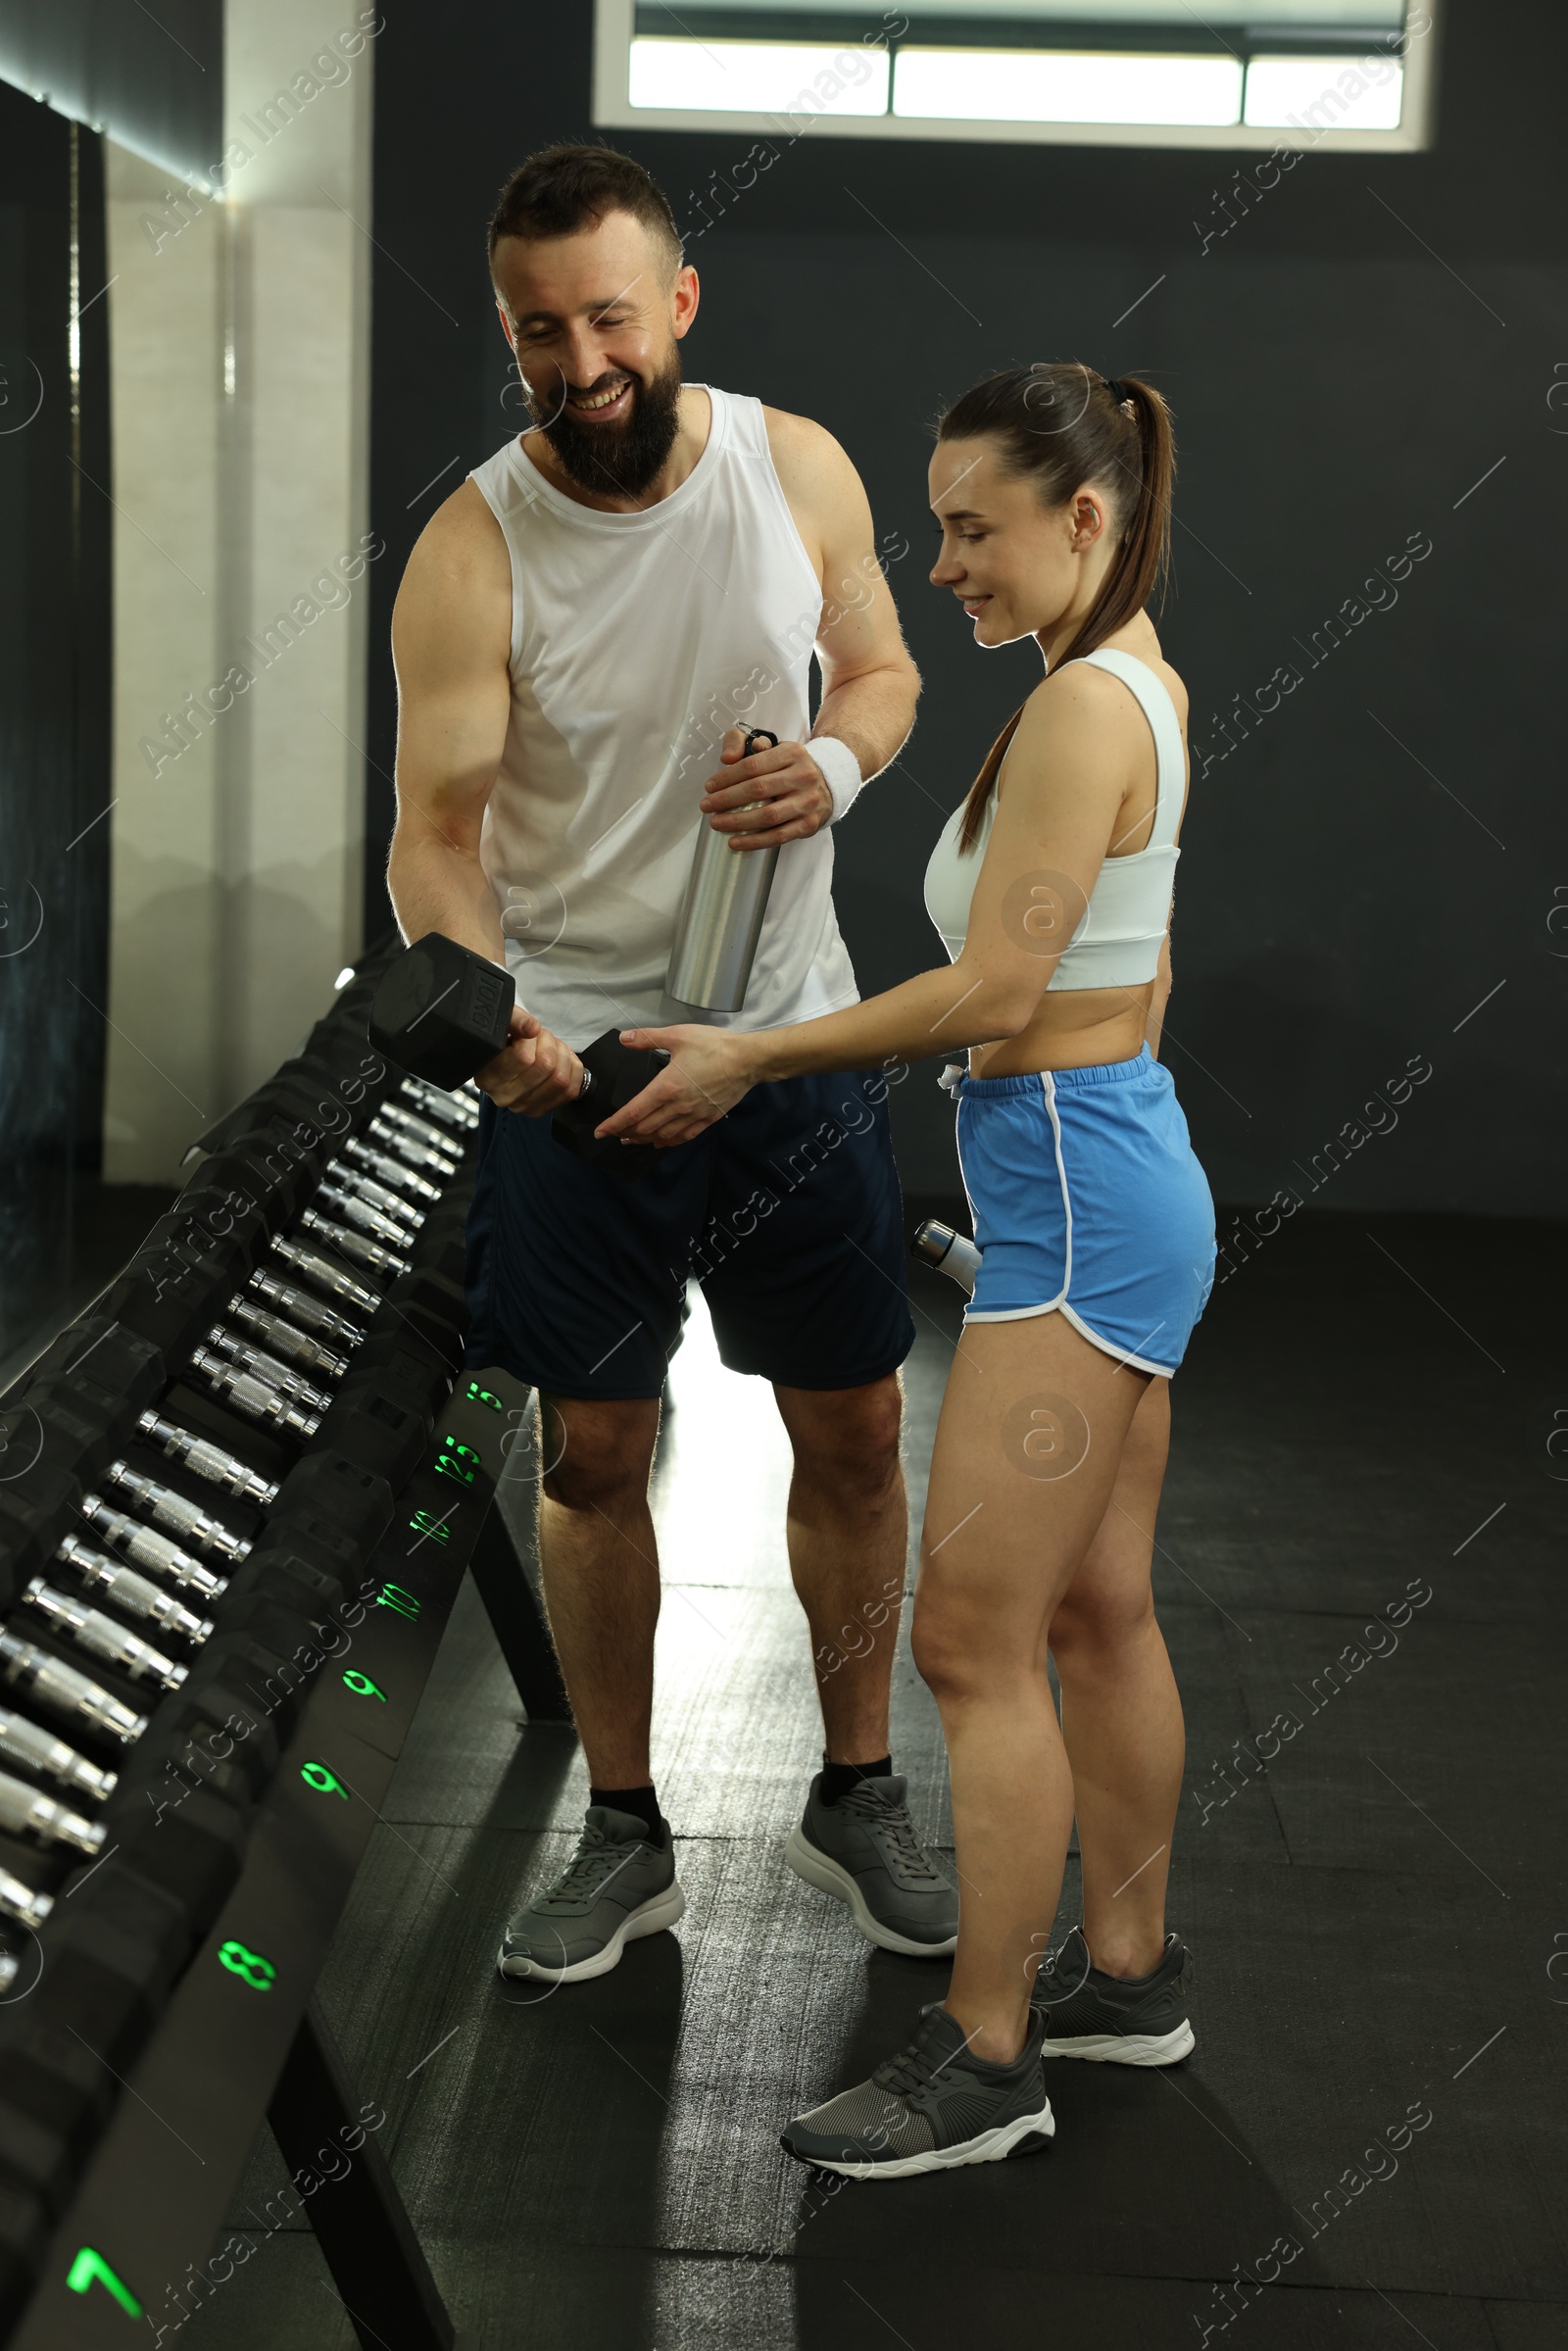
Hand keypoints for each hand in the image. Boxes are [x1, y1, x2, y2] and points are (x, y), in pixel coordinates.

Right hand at [474, 1005, 583, 1114]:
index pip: (524, 1057)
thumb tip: (532, 1028)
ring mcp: (524, 1106)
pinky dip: (572, 1070)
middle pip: (546, 1066)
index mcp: (488, 1076)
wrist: (501, 1061)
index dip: (533, 1038)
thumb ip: (514, 1019)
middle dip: (550, 1043)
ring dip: (563, 1055)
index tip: (528, 1031)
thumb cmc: (501, 1041)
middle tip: (542, 1036)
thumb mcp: (502, 1023)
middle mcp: (504, 1096)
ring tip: (552, 1047)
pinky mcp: (542, 1109)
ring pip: (560, 1078)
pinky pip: (571, 1090)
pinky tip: (561, 1060)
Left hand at [593, 1024, 759, 1147]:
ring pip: (662, 1135)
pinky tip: (662, 1142)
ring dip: (644, 1139)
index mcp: (666, 1087)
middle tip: (614, 1134)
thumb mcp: (678, 1035)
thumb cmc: (714, 1046)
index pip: (633, 1112)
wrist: (748, 1060)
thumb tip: (624, 1038)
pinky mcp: (708, 1118)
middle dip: (625, 1133)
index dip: (614, 1124)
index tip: (601, 1132)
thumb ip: (647, 1038)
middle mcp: (677, 1106)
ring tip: (632, 1140)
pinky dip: (669, 1142)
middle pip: (645, 1127)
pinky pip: (684, 1136)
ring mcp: (693, 1115)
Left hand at [699, 727, 833, 851]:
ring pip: (767, 815)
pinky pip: (778, 836)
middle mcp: (803, 776)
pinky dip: (754, 841)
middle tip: (706, 806)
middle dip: (726, 799)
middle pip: (758, 789)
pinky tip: (735, 841)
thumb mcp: (773, 746)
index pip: (752, 765)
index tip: (709, 787)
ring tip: (716, 823)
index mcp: (791, 753)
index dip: (726, 777)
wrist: (828, 784)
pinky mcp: (808, 824)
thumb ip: (745, 743)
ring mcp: (807, 802)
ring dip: (737, 821)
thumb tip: (727, 758)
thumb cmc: (791, 767)